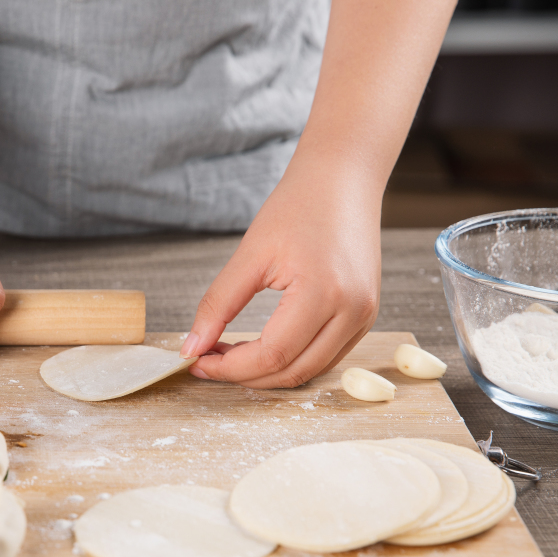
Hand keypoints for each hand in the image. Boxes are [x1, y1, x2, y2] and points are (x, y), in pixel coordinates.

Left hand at [179, 161, 381, 387]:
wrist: (342, 180)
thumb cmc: (298, 205)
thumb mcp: (250, 254)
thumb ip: (218, 304)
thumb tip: (192, 347)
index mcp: (324, 292)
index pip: (272, 355)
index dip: (230, 368)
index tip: (198, 362)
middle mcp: (352, 311)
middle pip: (292, 372)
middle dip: (245, 376)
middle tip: (208, 362)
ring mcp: (364, 317)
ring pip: (309, 372)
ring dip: (267, 373)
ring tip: (230, 354)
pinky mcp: (365, 316)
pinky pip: (325, 357)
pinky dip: (290, 360)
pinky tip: (261, 346)